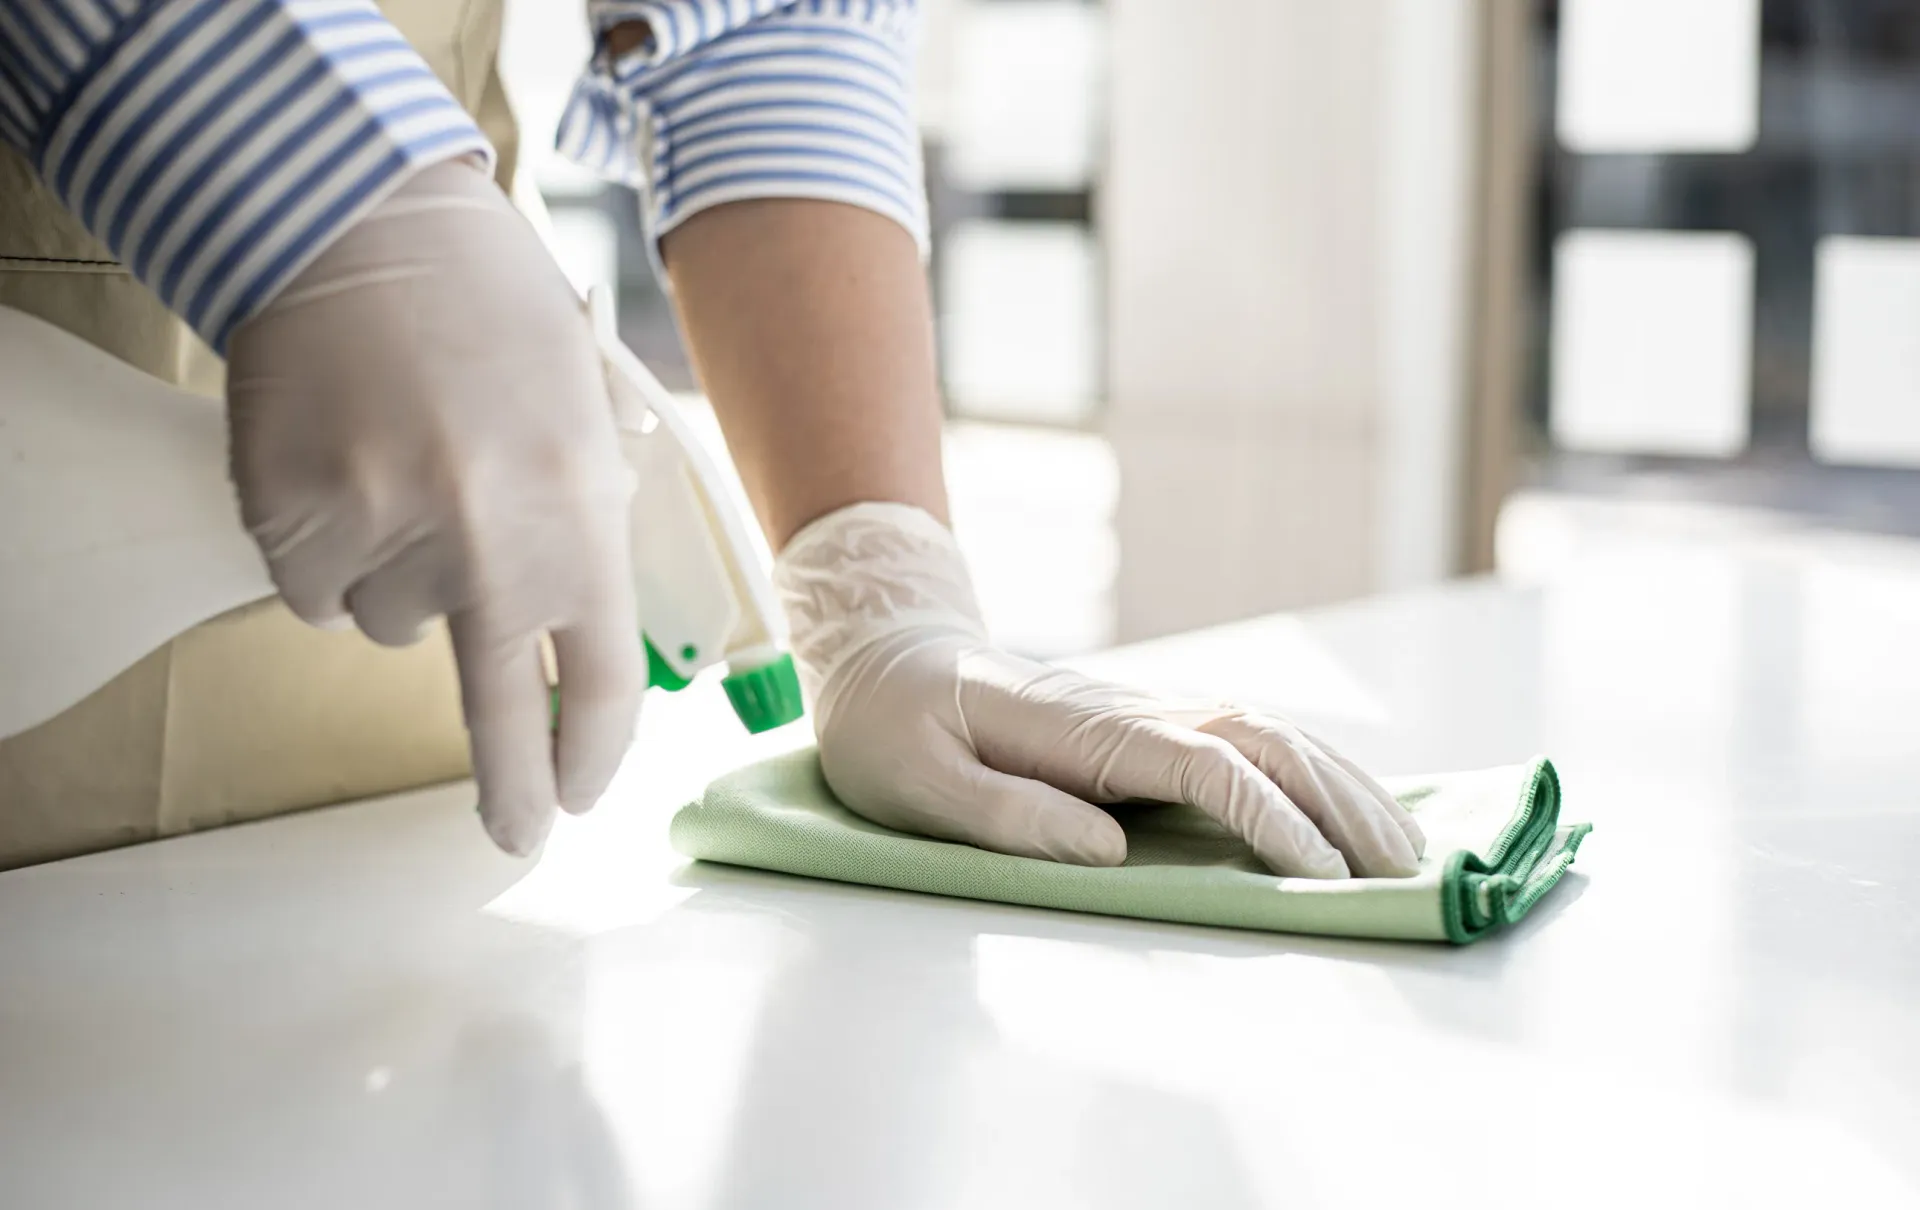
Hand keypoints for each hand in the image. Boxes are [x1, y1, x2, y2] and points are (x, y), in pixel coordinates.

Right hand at [225, 160, 642, 855]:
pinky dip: (326, 551)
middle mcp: (484, 542)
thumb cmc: (492, 315)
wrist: (365, 221)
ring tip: (403, 468)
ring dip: (398, 577)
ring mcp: (382, 535)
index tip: (582, 792)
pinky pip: (312, 591)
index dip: (592, 750)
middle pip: (496, 713)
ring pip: (389, 625)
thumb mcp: (583, 420)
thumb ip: (585, 528)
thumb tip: (584, 634)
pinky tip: (342, 468)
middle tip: (516, 836)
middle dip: (510, 788)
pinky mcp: (291, 520)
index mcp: (578, 515)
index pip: (601, 677)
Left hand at [774, 504, 1425, 876]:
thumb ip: (1006, 813)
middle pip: (1264, 740)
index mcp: (1081, 730)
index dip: (1271, 819)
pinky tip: (1341, 804)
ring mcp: (1143, 711)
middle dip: (1341, 804)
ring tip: (1401, 846)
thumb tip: (1108, 851)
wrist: (885, 656)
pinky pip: (1245, 740)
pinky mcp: (1144, 725)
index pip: (1206, 765)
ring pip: (1268, 732)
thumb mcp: (917, 781)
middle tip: (1403, 873)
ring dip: (1340, 784)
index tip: (1320, 879)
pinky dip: (1307, 770)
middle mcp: (1130, 710)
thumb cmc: (890, 728)